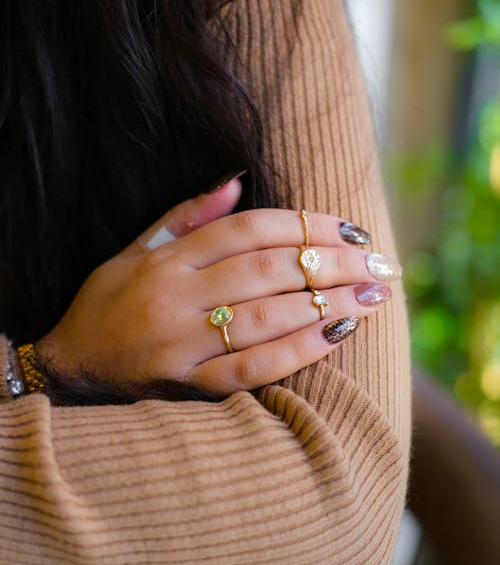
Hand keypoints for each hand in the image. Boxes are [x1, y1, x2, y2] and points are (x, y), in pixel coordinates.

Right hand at [36, 177, 399, 395]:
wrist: (72, 368)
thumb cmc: (109, 304)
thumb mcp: (136, 250)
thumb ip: (186, 217)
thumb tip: (238, 178)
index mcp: (166, 261)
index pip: (247, 230)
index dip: (304, 225)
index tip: (350, 228)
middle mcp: (175, 299)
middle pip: (268, 271)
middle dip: (331, 263)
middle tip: (378, 261)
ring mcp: (182, 345)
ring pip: (267, 317)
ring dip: (327, 303)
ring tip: (372, 294)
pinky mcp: (188, 386)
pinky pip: (252, 367)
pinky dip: (298, 351)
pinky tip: (337, 334)